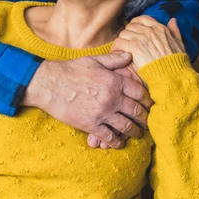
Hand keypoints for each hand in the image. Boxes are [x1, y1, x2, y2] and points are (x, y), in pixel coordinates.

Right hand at [24, 51, 152, 148]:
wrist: (49, 84)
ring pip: (126, 126)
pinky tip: (119, 142)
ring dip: (134, 131)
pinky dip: (116, 141)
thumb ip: (113, 59)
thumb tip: (129, 55)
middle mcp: (112, 98)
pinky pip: (109, 137)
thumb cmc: (70, 70)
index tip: (150, 104)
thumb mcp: (93, 60)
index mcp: (114, 81)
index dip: (147, 99)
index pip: (139, 92)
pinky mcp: (91, 125)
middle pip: (136, 111)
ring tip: (137, 133)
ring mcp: (102, 113)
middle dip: (144, 118)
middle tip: (147, 122)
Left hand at [111, 16, 184, 69]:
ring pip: (123, 34)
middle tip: (126, 43)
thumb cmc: (176, 62)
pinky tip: (118, 53)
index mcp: (160, 28)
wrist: (172, 74)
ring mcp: (141, 38)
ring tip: (122, 49)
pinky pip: (119, 43)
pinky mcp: (134, 47)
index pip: (142, 19)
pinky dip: (116, 48)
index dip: (135, 24)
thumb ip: (175, 30)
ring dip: (121, 41)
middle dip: (127, 34)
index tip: (133, 32)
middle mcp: (149, 30)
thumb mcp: (179, 43)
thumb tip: (172, 20)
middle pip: (130, 26)